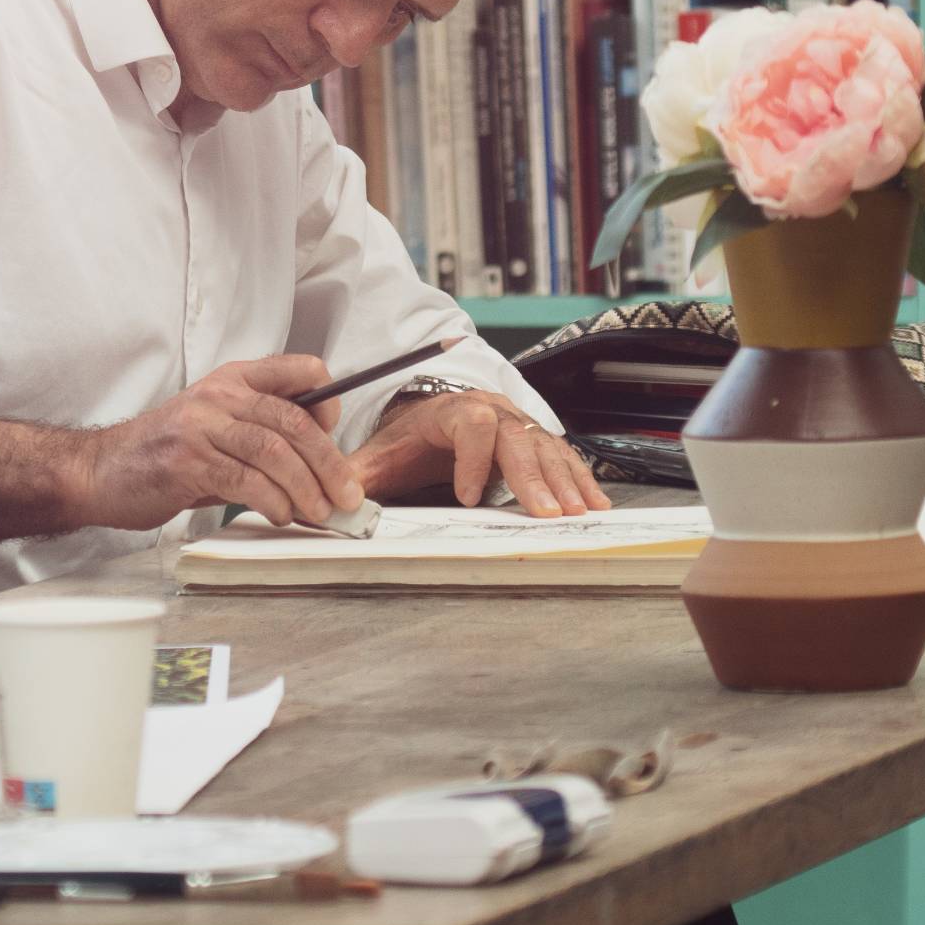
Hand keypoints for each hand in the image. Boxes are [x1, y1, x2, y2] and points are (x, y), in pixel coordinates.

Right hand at [74, 355, 362, 530]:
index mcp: (231, 380)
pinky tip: (281, 515)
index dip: (327, 399)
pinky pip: (246, 481)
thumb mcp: (216, 430)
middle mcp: (218, 395)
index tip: (337, 432)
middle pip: (293, 421)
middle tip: (347, 494)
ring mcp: (201, 426)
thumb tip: (322, 466)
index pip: (297, 371)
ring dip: (307, 488)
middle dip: (329, 462)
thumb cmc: (164, 455)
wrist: (100, 472)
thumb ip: (262, 438)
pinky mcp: (188, 461)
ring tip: (319, 511)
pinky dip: (274, 502)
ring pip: (275, 453)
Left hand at [353, 389, 608, 516]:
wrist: (434, 418)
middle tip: (546, 514)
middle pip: (515, 437)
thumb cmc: (410, 440)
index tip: (467, 497)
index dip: (471, 459)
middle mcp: (492, 412)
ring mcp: (518, 424)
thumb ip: (357, 474)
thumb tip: (330, 502)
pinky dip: (579, 479)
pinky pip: (562, 456)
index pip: (470, 425)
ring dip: (563, 481)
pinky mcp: (535, 440)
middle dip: (530, 476)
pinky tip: (594, 504)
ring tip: (577, 513)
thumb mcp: (382, 454)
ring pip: (544, 447)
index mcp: (451, 411)